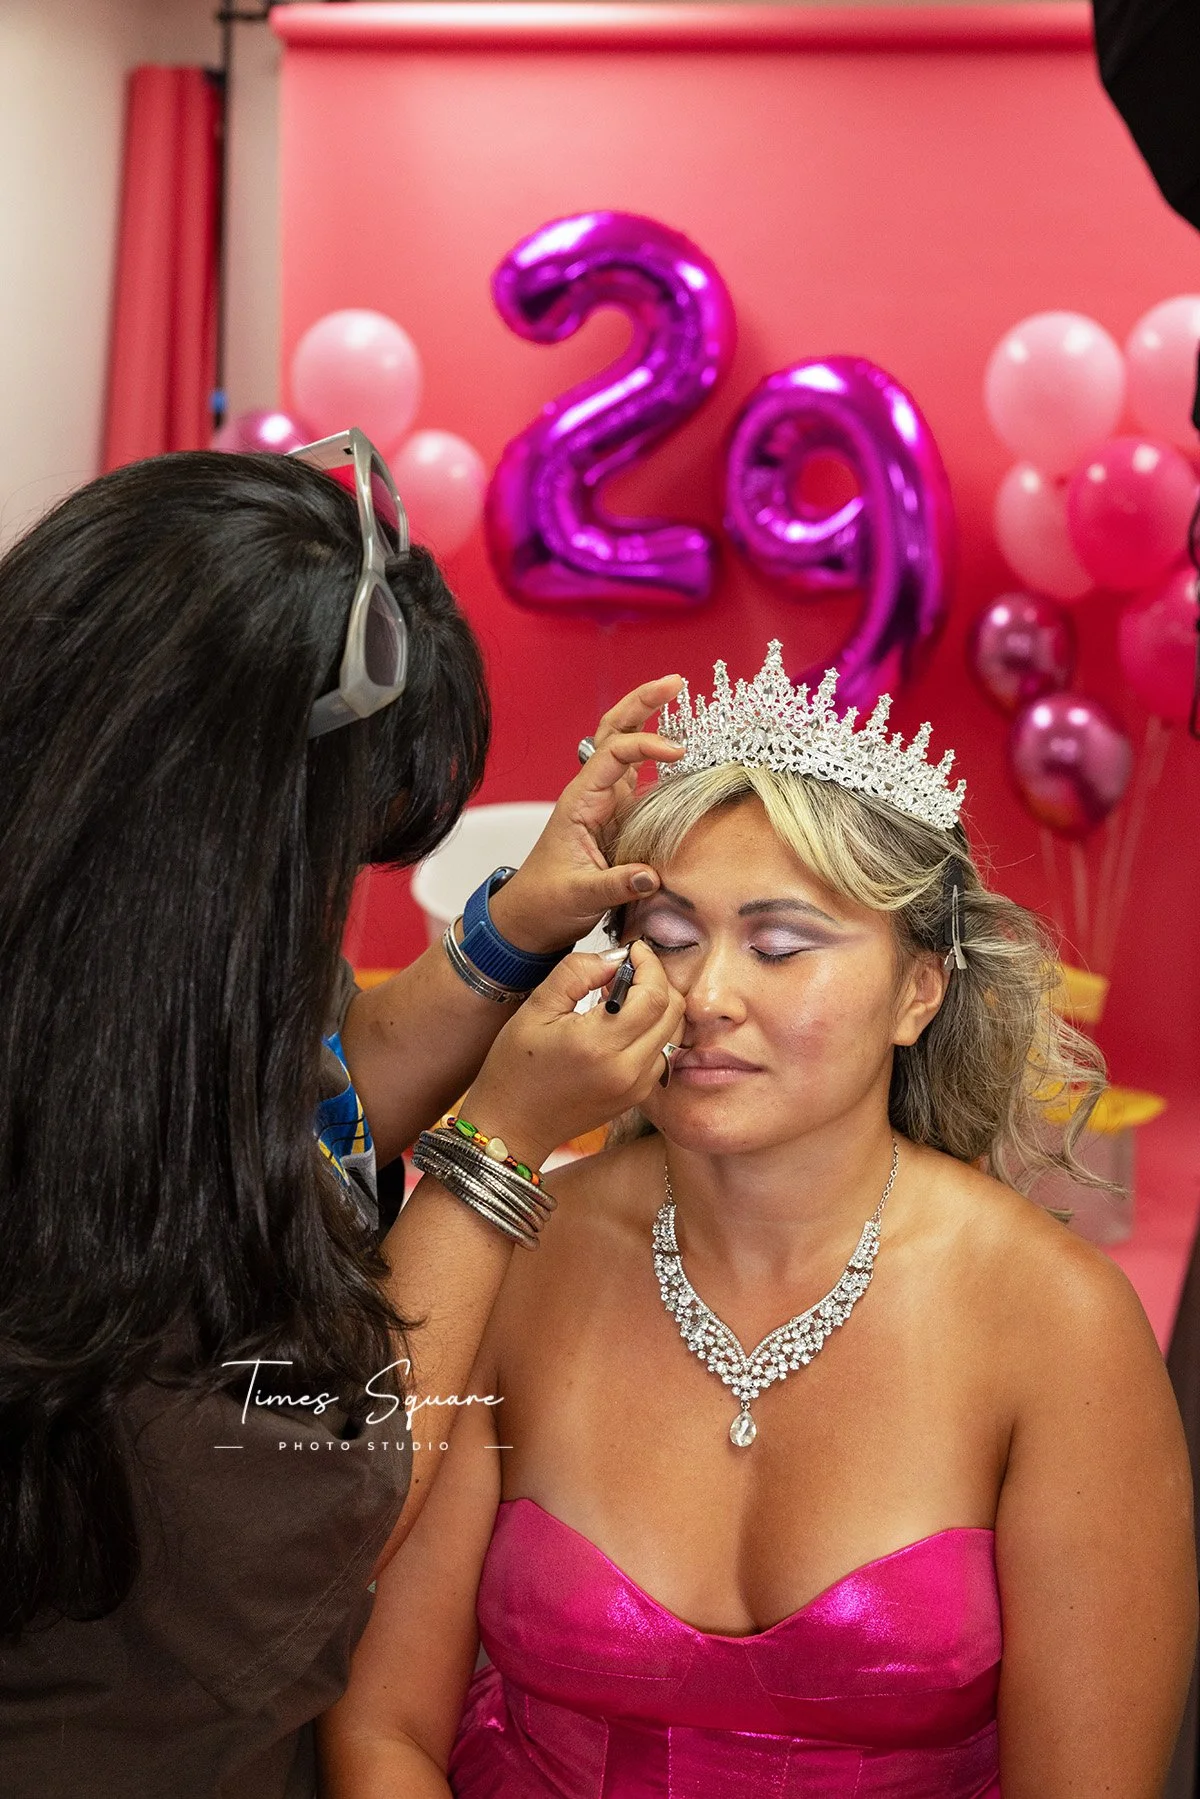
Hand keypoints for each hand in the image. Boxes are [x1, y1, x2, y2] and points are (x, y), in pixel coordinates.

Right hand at [459, 942, 684, 1168]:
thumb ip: (577, 973)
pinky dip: (650, 1031)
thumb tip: (615, 958)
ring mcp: (635, 1086)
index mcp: (599, 1044)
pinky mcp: (636, 1096)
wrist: (512, 1125)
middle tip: (629, 969)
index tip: (634, 950)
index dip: (650, 964)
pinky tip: (619, 1025)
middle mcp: (626, 1069)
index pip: (654, 995)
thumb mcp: (536, 1008)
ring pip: (672, 1031)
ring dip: (656, 1006)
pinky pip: (660, 1053)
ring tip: (620, 997)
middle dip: (657, 980)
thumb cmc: (515, 1067)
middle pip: (673, 1010)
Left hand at [488, 675, 684, 955]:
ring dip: (648, 717)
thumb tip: (652, 876)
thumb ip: (615, 884)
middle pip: (614, 731)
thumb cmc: (548, 901)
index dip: (645, 746)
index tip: (677, 753)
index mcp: (580, 801)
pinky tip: (680, 744)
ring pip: (624, 745)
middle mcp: (593, 792)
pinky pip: (638, 774)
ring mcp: (606, 800)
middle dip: (642, 703)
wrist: (532, 915)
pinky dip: (657, 753)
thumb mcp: (579, 895)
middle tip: (674, 681)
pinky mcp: (618, 815)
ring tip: (677, 691)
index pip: (614, 755)